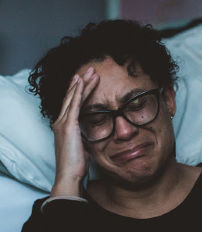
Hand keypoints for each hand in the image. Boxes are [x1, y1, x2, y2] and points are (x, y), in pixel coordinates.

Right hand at [50, 67, 98, 196]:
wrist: (70, 175)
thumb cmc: (76, 165)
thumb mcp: (81, 146)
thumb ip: (83, 136)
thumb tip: (89, 133)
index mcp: (64, 127)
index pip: (72, 104)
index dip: (79, 91)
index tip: (86, 80)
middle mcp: (61, 122)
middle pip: (71, 97)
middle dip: (81, 82)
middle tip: (90, 70)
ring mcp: (63, 123)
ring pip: (73, 97)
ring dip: (82, 83)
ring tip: (91, 71)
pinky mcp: (68, 125)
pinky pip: (74, 104)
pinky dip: (79, 91)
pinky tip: (83, 82)